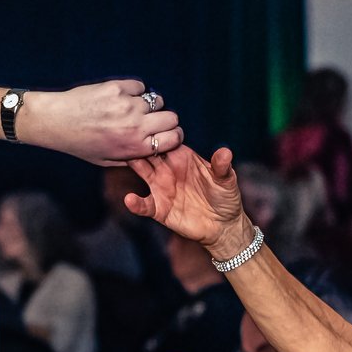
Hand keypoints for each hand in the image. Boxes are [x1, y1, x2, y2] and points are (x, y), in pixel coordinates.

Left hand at [19, 79, 183, 164]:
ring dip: (148, 104)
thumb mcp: (108, 160)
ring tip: (130, 108)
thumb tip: (154, 148)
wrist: (57, 121)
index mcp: (135, 146)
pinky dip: (134, 90)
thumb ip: (134, 156)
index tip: (165, 132)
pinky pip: (140, 86)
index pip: (174, 138)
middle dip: (164, 119)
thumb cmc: (81, 143)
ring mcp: (128, 104)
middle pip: (172, 117)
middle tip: (150, 119)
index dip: (173, 135)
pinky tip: (120, 97)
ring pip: (157, 99)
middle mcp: (135, 125)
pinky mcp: (118, 87)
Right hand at [125, 144, 249, 258]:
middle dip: (139, 144)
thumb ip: (222, 166)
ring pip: (142, 172)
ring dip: (133, 164)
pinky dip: (135, 203)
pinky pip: (144, 205)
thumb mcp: (227, 180)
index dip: (156, 132)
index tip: (147, 125)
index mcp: (182, 156)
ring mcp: (161, 188)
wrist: (223, 225)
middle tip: (128, 137)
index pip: (165, 140)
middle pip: (149, 152)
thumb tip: (226, 152)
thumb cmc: (225, 197)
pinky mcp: (159, 209)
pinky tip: (130, 200)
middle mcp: (168, 169)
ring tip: (124, 159)